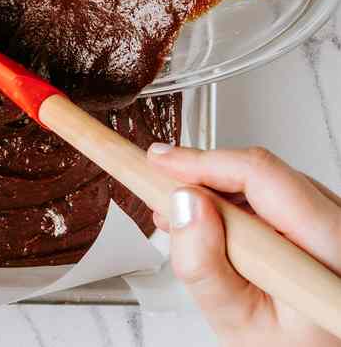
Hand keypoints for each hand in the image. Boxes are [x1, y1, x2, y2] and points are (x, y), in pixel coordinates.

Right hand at [148, 144, 340, 345]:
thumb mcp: (235, 321)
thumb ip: (204, 267)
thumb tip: (184, 204)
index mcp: (328, 250)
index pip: (263, 177)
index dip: (204, 163)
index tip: (161, 164)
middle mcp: (340, 229)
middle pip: (264, 173)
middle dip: (203, 178)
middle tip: (160, 190)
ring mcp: (334, 225)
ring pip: (268, 180)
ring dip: (217, 191)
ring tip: (183, 216)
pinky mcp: (324, 223)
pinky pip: (277, 194)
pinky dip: (236, 202)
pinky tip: (210, 222)